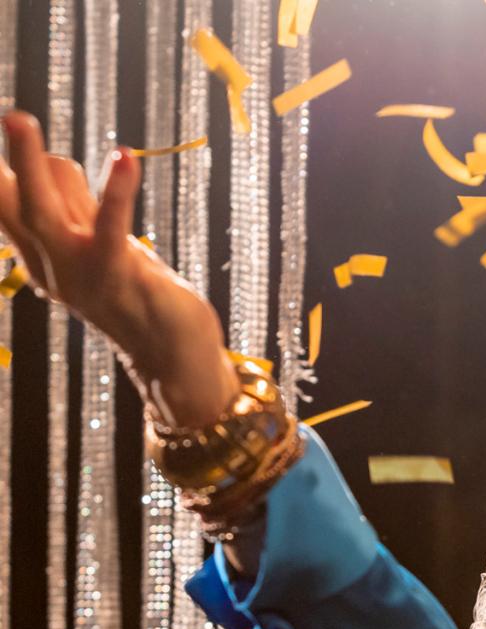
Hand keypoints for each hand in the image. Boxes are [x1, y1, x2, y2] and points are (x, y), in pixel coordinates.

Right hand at [0, 109, 236, 425]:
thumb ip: (75, 206)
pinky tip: (123, 157)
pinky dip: (117, 191)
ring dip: (30, 160)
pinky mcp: (117, 278)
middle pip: (8, 199)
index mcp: (39, 254)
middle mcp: (47, 263)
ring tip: (15, 117)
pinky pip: (110, 228)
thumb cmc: (140, 294)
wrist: (175, 361)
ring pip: (41, 206)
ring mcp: (76, 273)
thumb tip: (48, 157)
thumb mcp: (100, 244)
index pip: (2, 202)